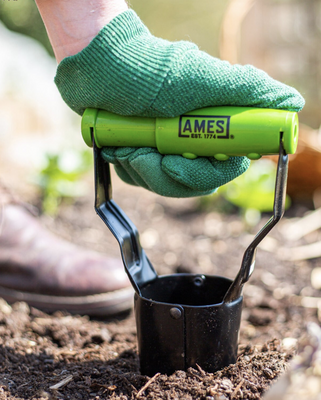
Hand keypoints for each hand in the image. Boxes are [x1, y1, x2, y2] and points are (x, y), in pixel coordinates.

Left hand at [55, 10, 303, 196]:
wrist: (101, 68)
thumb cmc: (151, 70)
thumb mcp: (201, 77)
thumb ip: (246, 90)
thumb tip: (291, 102)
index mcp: (213, 126)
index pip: (225, 167)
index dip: (208, 172)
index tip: (180, 161)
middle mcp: (192, 141)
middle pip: (195, 183)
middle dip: (168, 172)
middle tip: (148, 151)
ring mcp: (166, 151)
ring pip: (165, 184)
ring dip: (144, 167)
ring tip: (130, 141)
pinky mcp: (142, 157)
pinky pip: (142, 180)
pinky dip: (130, 166)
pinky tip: (121, 145)